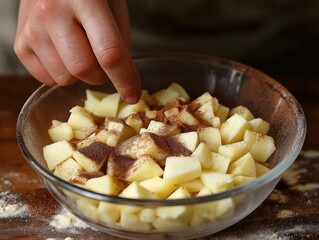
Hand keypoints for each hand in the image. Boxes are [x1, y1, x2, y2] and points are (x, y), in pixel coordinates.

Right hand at [14, 0, 140, 102]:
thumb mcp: (113, 7)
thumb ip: (118, 42)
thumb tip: (119, 78)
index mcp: (86, 0)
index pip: (109, 53)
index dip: (125, 80)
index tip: (132, 95)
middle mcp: (53, 12)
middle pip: (84, 69)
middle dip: (100, 76)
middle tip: (102, 63)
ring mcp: (32, 29)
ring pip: (64, 79)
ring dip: (79, 75)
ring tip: (79, 52)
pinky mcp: (20, 44)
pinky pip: (46, 79)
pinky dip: (60, 74)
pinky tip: (62, 55)